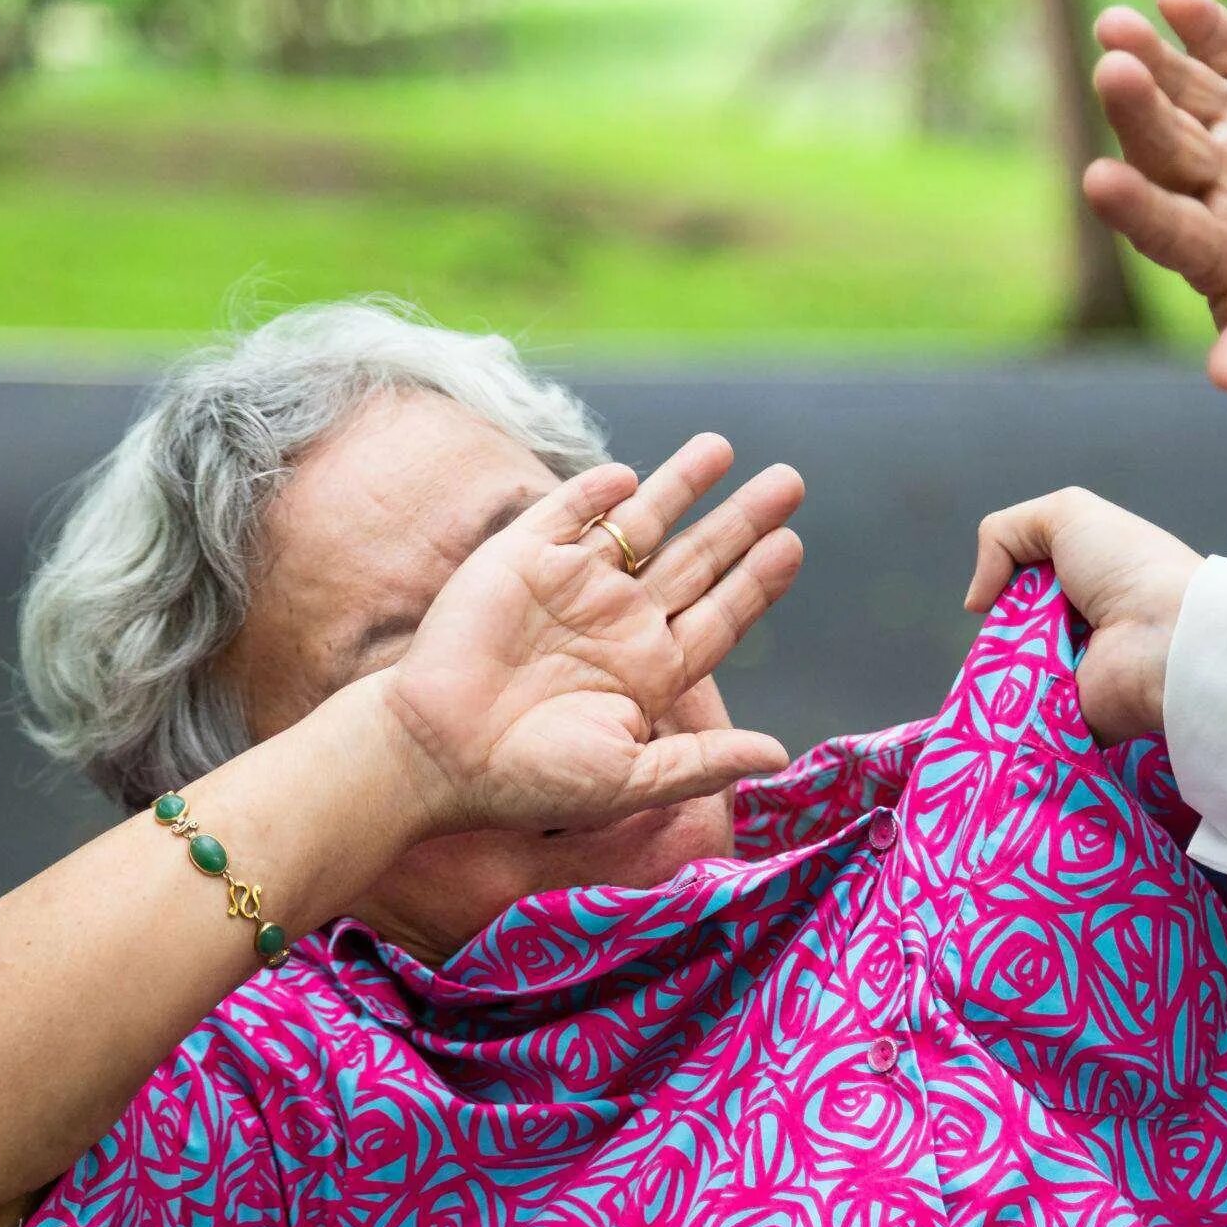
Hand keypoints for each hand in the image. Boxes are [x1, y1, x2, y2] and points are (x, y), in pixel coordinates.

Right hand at [381, 434, 804, 834]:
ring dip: (683, 484)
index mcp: (650, 671)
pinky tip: (631, 473)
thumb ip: (703, 762)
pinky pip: (569, 512)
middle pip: (697, 559)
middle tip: (791, 481)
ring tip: (724, 447)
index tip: (793, 544)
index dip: (757, 580)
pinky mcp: (522, 559)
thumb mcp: (629, 778)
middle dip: (742, 520)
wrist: (433, 754)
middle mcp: (618, 622)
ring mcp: (572, 586)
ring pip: (642, 523)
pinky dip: (598, 491)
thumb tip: (780, 755)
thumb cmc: (528, 779)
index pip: (720, 614)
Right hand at [965, 488, 1202, 744]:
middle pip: (1008, 634)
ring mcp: (1070, 677)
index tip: (1003, 591)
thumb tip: (977, 601)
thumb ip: (1003, 534)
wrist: (1168, 637)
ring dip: (999, 668)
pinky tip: (1008, 697)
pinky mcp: (1066, 719)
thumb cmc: (1127, 567)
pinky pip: (1017, 717)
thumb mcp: (1066, 515)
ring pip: (1006, 676)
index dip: (1005, 588)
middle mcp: (1076, 631)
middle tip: (1011, 627)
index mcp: (1083, 585)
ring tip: (1014, 660)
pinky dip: (1004, 709)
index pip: (1021, 590)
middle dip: (999, 630)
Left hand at [1087, 0, 1226, 395]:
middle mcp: (1205, 185)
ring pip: (1183, 91)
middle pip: (1165, 145)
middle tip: (1108, 72)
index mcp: (1207, 249)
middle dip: (1137, 110)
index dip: (1134, 205)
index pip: (1162, 226)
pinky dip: (1207, 28)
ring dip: (1152, 58)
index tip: (1099, 183)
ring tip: (1116, 26)